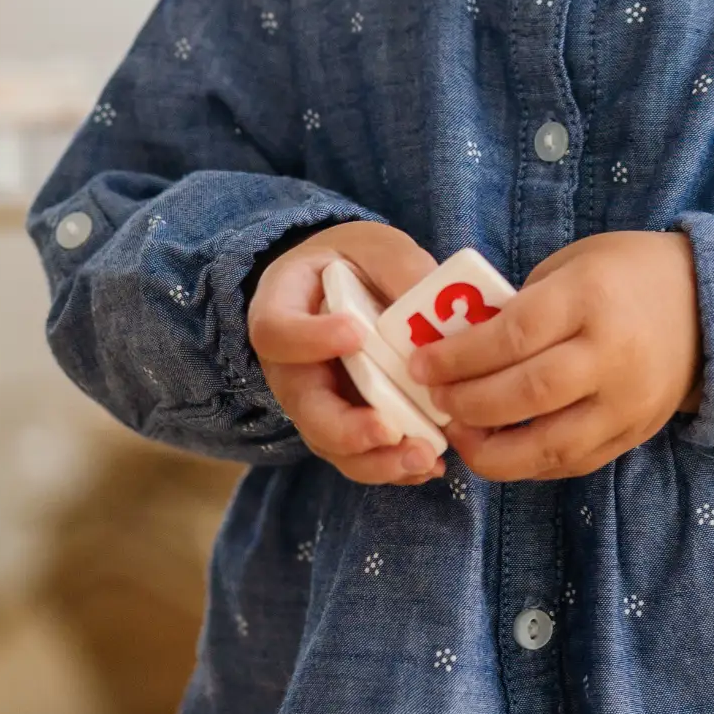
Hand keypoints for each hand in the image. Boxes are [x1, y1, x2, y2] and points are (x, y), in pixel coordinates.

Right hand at [250, 215, 441, 484]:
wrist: (346, 284)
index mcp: (281, 309)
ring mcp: (315, 400)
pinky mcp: (345, 422)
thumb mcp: (376, 246)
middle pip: (304, 407)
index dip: (310, 339)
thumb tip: (437, 311)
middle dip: (347, 428)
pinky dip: (393, 466)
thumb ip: (400, 269)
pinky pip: (360, 455)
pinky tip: (431, 465)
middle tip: (390, 431)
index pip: (277, 332)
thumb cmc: (356, 263)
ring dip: (376, 460)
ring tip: (423, 459)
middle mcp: (289, 366)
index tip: (354, 333)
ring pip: (332, 443)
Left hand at [427, 230, 701, 481]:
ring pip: (548, 445)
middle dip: (467, 403)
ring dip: (491, 450)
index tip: (421, 364)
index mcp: (590, 298)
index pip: (513, 336)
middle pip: (525, 394)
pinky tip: (502, 448)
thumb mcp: (573, 264)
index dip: (458, 356)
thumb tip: (462, 347)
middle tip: (436, 398)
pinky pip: (572, 462)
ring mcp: (626, 402)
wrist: (709, 305)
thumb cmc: (627, 274)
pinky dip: (528, 464)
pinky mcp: (635, 433)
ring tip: (461, 434)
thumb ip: (523, 305)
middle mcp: (611, 354)